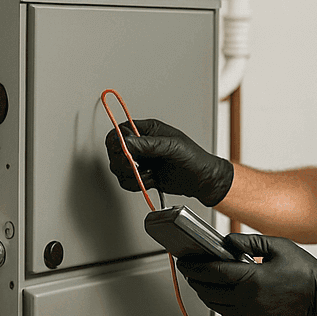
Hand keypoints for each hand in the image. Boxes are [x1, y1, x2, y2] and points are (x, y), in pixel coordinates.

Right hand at [104, 117, 233, 205]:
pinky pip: (126, 181)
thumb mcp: (172, 146)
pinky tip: (151, 181)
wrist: (202, 180)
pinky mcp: (142, 176)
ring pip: (118, 168)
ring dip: (131, 175)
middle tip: (135, 166)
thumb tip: (126, 142)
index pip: (120, 131)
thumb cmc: (194, 158)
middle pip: (114, 151)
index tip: (125, 153)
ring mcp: (141, 161)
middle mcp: (142, 144)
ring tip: (149, 174)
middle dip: (122, 162)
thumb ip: (148, 144)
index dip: (117, 142)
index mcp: (148, 130)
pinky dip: (136, 185)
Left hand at [177, 234, 316, 315]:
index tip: (184, 260)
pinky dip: (218, 303)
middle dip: (194, 278)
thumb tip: (226, 242)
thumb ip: (248, 242)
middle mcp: (248, 300)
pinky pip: (227, 314)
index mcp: (252, 279)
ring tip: (200, 280)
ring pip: (214, 304)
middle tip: (188, 268)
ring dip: (204, 292)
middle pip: (208, 290)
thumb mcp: (276, 246)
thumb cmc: (302, 269)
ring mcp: (251, 314)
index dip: (194, 266)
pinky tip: (218, 293)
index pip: (212, 273)